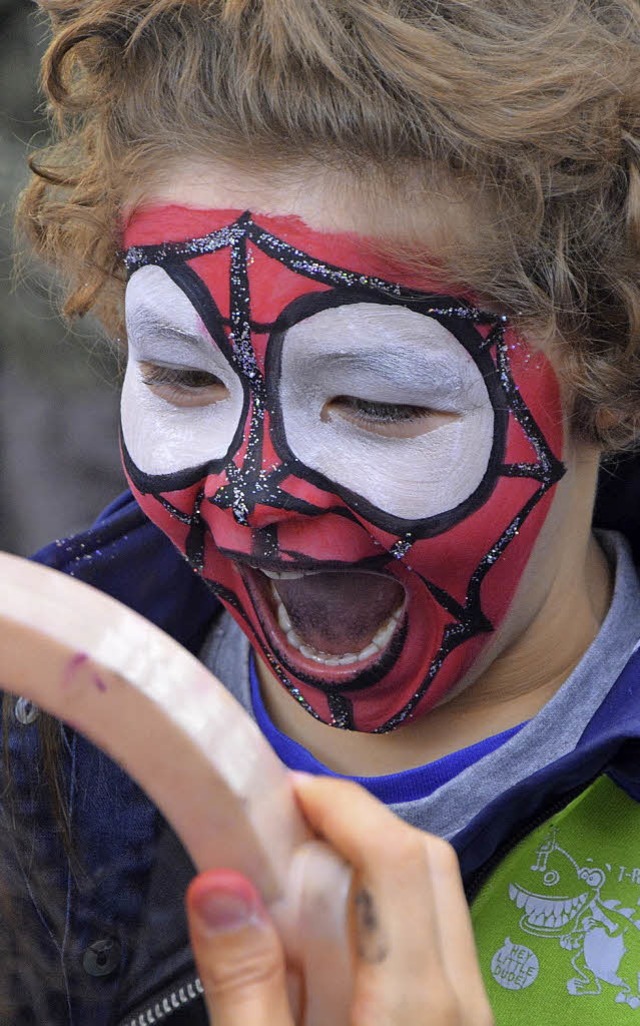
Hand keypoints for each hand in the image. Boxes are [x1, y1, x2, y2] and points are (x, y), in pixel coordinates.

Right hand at [186, 774, 493, 1025]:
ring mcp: (470, 1014)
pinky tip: (330, 938)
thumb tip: (219, 885)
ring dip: (373, 862)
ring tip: (299, 878)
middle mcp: (461, 999)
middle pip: (428, 862)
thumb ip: (243, 984)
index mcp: (415, 1007)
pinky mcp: (459, 1025)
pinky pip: (435, 936)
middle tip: (285, 828)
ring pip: (437, 894)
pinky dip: (387, 906)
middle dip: (359, 823)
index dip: (341, 805)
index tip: (281, 795)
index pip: (398, 858)